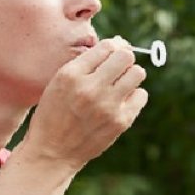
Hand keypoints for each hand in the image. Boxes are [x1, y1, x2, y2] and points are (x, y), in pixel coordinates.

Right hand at [17, 36, 148, 169]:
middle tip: (118, 68)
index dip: (114, 46)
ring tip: (119, 84)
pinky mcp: (121, 121)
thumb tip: (120, 43)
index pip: (107, 46)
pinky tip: (121, 101)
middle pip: (126, 56)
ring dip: (131, 75)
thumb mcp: (59, 82)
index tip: (112, 53)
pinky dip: (134, 95)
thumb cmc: (55, 112)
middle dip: (124, 58)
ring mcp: (108, 105)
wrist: (52, 151)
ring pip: (138, 73)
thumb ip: (86, 63)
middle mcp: (90, 88)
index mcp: (71, 75)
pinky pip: (141, 95)